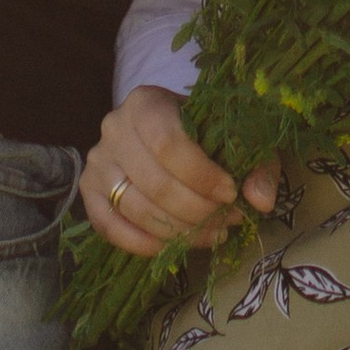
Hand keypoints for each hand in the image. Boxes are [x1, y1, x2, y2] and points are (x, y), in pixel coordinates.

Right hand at [79, 84, 278, 259]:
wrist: (164, 129)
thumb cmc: (202, 130)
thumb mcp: (235, 134)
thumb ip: (255, 162)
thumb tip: (261, 200)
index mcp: (146, 102)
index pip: (169, 144)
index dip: (202, 176)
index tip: (231, 194)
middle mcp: (114, 127)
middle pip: (154, 183)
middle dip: (197, 211)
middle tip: (228, 221)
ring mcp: (97, 161)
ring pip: (135, 208)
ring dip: (178, 232)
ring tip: (213, 235)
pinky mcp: (89, 192)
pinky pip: (109, 227)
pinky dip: (143, 244)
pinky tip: (176, 247)